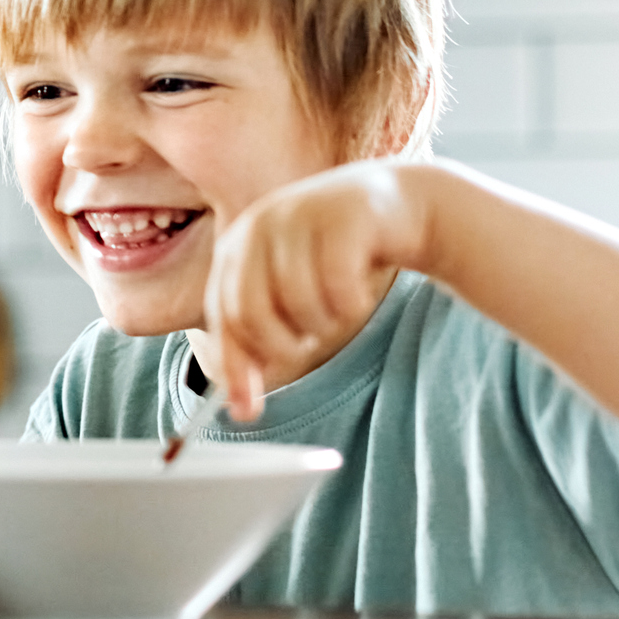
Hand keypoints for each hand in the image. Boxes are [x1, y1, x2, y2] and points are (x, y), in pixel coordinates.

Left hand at [203, 161, 431, 420]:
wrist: (396, 206)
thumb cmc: (335, 260)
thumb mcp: (291, 297)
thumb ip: (261, 340)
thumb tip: (239, 405)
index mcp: (236, 247)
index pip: (221, 316)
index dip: (233, 366)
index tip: (247, 412)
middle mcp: (258, 225)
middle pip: (251, 314)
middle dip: (282, 348)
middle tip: (310, 344)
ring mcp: (299, 214)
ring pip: (299, 305)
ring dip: (325, 323)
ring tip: (339, 307)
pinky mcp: (341, 216)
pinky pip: (339, 287)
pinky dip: (352, 305)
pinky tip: (361, 291)